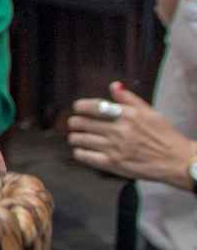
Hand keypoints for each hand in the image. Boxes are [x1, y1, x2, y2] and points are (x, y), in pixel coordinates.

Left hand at [69, 82, 196, 188]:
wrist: (176, 162)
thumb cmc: (163, 136)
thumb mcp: (149, 112)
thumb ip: (129, 99)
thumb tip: (114, 85)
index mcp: (127, 115)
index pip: (93, 107)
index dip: (81, 107)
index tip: (78, 108)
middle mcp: (120, 130)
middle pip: (83, 123)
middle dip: (75, 122)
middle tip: (74, 123)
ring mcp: (115, 148)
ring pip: (81, 139)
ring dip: (74, 137)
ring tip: (75, 136)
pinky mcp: (114, 164)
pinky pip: (87, 156)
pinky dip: (79, 152)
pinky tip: (80, 150)